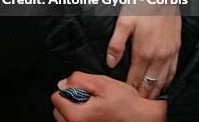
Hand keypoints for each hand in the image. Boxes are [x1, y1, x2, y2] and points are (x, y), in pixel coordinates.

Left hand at [51, 72, 165, 121]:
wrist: (143, 119)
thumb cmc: (126, 104)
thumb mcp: (101, 83)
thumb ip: (78, 80)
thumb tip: (63, 83)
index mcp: (77, 116)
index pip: (56, 98)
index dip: (67, 89)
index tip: (80, 90)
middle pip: (58, 111)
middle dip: (69, 102)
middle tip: (88, 99)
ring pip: (65, 119)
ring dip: (74, 112)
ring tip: (93, 108)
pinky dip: (81, 119)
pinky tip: (95, 115)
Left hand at [107, 0, 180, 97]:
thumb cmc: (141, 5)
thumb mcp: (123, 22)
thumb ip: (116, 44)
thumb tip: (110, 63)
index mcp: (143, 51)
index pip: (135, 78)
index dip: (128, 88)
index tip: (123, 95)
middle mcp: (159, 56)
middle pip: (150, 83)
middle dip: (141, 94)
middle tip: (134, 102)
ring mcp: (170, 54)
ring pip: (163, 80)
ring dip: (155, 91)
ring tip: (147, 98)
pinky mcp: (176, 49)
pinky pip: (173, 71)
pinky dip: (167, 81)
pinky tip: (162, 84)